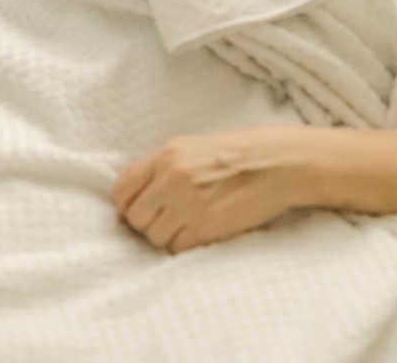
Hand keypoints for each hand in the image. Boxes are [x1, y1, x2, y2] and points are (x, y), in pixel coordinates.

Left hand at [112, 127, 315, 253]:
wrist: (275, 164)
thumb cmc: (234, 155)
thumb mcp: (190, 147)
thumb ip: (160, 167)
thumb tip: (132, 196)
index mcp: (166, 155)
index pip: (121, 191)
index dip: (126, 207)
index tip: (138, 212)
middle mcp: (172, 178)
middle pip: (136, 219)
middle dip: (148, 224)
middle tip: (168, 221)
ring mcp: (189, 204)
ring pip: (155, 238)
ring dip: (168, 237)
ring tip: (188, 225)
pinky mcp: (206, 227)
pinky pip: (178, 248)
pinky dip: (185, 246)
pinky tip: (201, 232)